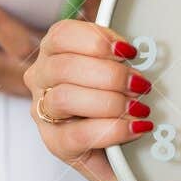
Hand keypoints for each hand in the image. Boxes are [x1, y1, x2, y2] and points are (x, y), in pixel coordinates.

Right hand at [24, 15, 155, 180]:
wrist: (111, 145)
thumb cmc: (109, 99)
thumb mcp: (112, 68)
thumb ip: (118, 57)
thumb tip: (137, 54)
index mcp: (53, 52)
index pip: (62, 35)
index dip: (97, 40)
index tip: (128, 51)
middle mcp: (42, 79)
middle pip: (64, 67)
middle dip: (110, 75)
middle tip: (139, 84)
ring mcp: (44, 112)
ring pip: (65, 98)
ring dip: (109, 102)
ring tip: (137, 107)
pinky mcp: (55, 143)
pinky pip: (79, 134)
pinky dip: (113, 129)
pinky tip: (135, 127)